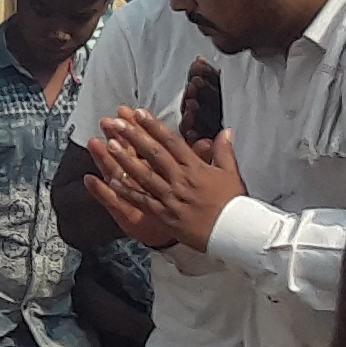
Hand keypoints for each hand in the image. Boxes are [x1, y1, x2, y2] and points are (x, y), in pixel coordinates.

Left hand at [92, 109, 248, 250]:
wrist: (235, 233)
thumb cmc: (234, 204)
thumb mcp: (231, 174)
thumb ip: (224, 151)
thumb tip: (225, 131)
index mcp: (196, 168)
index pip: (171, 142)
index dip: (154, 126)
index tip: (140, 113)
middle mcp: (181, 180)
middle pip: (154, 154)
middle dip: (134, 136)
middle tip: (117, 122)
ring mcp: (172, 198)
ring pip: (145, 175)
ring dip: (126, 159)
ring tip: (110, 144)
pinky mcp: (165, 215)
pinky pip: (143, 201)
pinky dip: (127, 191)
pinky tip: (112, 182)